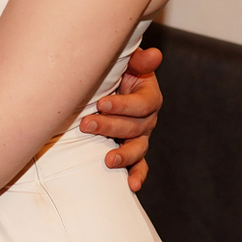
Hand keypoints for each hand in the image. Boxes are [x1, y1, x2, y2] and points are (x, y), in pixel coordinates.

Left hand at [81, 46, 162, 190]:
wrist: (104, 88)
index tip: (101, 104)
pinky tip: (132, 185)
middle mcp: (147, 118)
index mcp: (148, 95)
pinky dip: (137, 176)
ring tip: (108, 160)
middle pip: (135, 126)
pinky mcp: (133, 150)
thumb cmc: (114, 73)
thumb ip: (139, 60)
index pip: (142, 104)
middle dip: (110, 126)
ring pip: (137, 148)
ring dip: (123, 154)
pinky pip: (139, 166)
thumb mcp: (126, 62)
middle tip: (86, 124)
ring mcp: (140, 137)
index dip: (123, 105)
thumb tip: (154, 55)